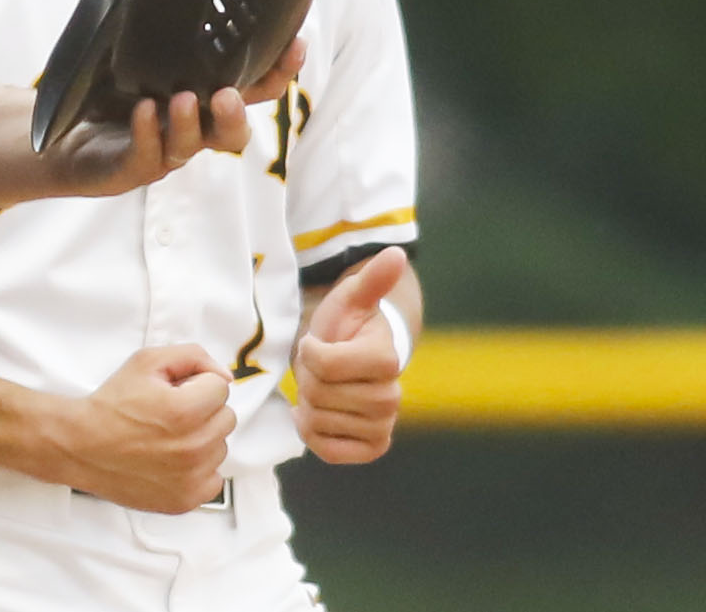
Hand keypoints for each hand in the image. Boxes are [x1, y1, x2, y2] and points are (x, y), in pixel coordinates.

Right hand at [48, 344, 234, 512]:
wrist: (81, 446)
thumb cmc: (111, 405)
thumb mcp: (147, 362)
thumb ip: (193, 356)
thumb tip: (225, 376)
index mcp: (185, 411)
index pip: (221, 387)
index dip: (196, 384)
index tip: (175, 392)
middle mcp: (192, 447)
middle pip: (226, 418)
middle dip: (202, 410)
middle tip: (171, 414)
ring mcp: (190, 478)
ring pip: (220, 448)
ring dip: (201, 440)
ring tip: (167, 437)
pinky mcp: (185, 500)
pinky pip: (214, 480)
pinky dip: (198, 470)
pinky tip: (173, 461)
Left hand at [51, 38, 305, 197]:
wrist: (62, 137)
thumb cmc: (109, 87)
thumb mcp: (140, 47)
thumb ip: (168, 19)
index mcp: (204, 98)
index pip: (254, 90)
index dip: (279, 72)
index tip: (295, 43)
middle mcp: (191, 128)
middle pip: (233, 133)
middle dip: (237, 114)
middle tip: (227, 93)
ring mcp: (163, 150)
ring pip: (191, 147)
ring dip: (189, 124)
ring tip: (182, 98)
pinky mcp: (132, 168)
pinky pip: (146, 156)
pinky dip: (147, 134)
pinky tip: (142, 111)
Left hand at [292, 245, 409, 463]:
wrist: (350, 359)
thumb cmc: (346, 326)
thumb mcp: (351, 299)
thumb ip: (371, 279)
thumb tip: (397, 254)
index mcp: (386, 359)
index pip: (323, 363)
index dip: (309, 350)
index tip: (318, 342)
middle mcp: (392, 398)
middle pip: (319, 394)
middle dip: (308, 378)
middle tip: (319, 369)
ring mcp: (383, 426)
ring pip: (319, 421)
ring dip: (309, 404)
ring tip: (323, 387)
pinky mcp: (371, 448)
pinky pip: (327, 451)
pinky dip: (313, 433)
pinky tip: (318, 414)